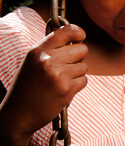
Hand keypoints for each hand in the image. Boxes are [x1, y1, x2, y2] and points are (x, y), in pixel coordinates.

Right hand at [0, 24, 87, 139]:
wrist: (18, 114)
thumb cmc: (28, 87)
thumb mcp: (33, 62)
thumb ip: (52, 49)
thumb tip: (77, 39)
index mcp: (39, 50)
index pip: (68, 31)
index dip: (79, 33)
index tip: (80, 37)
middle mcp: (48, 60)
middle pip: (82, 49)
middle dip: (78, 58)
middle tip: (66, 67)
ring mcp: (58, 74)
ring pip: (84, 66)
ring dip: (77, 74)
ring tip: (60, 81)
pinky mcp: (66, 89)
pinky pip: (84, 80)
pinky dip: (76, 86)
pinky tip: (62, 90)